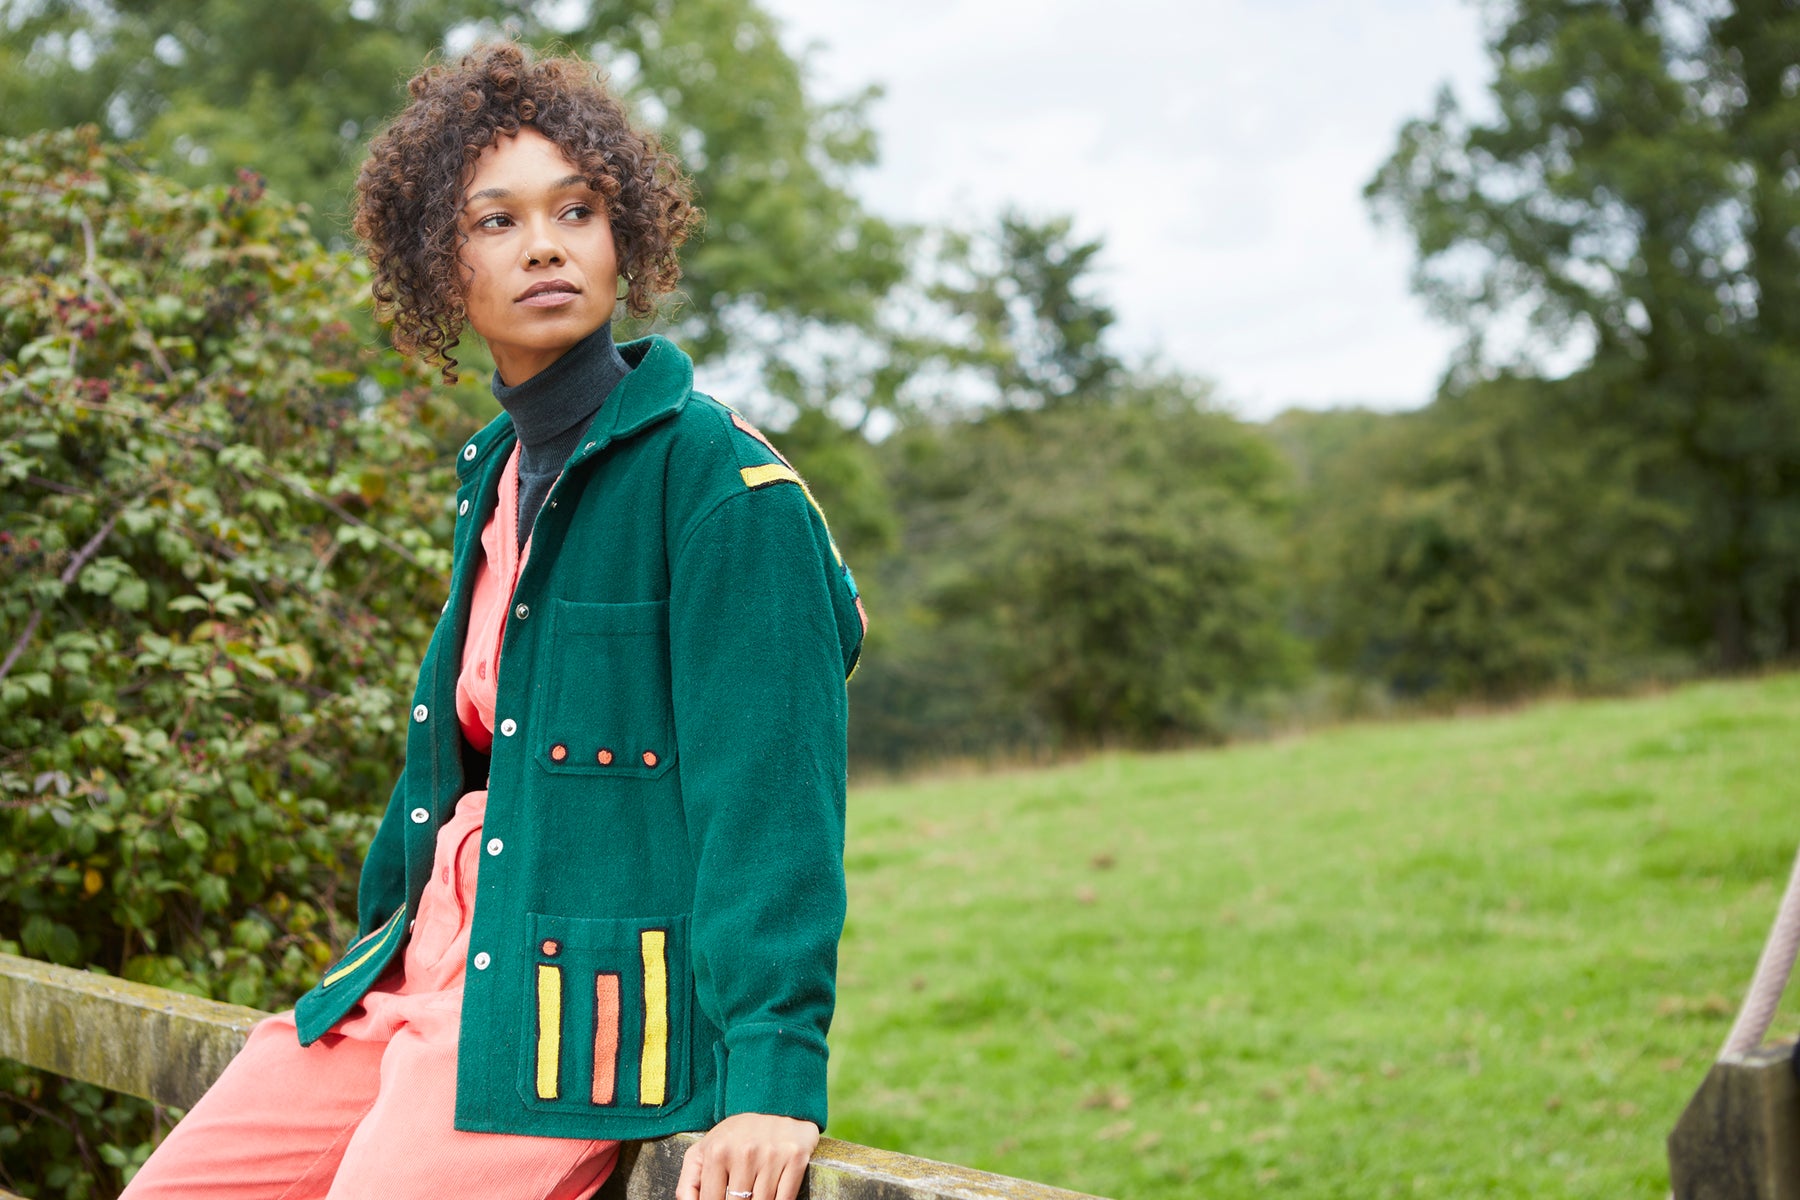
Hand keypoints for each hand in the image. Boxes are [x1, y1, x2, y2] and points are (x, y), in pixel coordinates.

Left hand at [675, 1111, 819, 1199]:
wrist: (776, 1104)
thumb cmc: (736, 1135)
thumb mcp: (704, 1151)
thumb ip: (688, 1183)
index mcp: (717, 1151)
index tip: (723, 1199)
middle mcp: (745, 1152)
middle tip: (739, 1197)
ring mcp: (772, 1155)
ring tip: (753, 1194)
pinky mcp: (795, 1158)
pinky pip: (785, 1199)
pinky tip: (772, 1194)